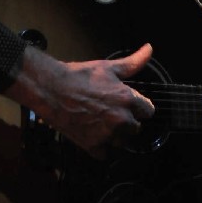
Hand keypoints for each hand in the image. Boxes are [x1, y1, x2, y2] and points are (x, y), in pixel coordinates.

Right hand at [4, 43, 154, 158]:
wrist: (52, 89)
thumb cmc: (79, 76)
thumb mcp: (108, 67)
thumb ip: (133, 62)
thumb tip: (149, 49)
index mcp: (127, 100)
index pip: (148, 111)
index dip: (140, 106)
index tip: (131, 105)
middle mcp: (120, 119)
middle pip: (136, 128)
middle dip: (128, 121)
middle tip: (113, 112)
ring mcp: (107, 135)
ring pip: (122, 142)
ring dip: (116, 135)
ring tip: (102, 122)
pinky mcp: (92, 146)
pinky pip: (105, 154)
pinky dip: (100, 146)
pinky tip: (92, 132)